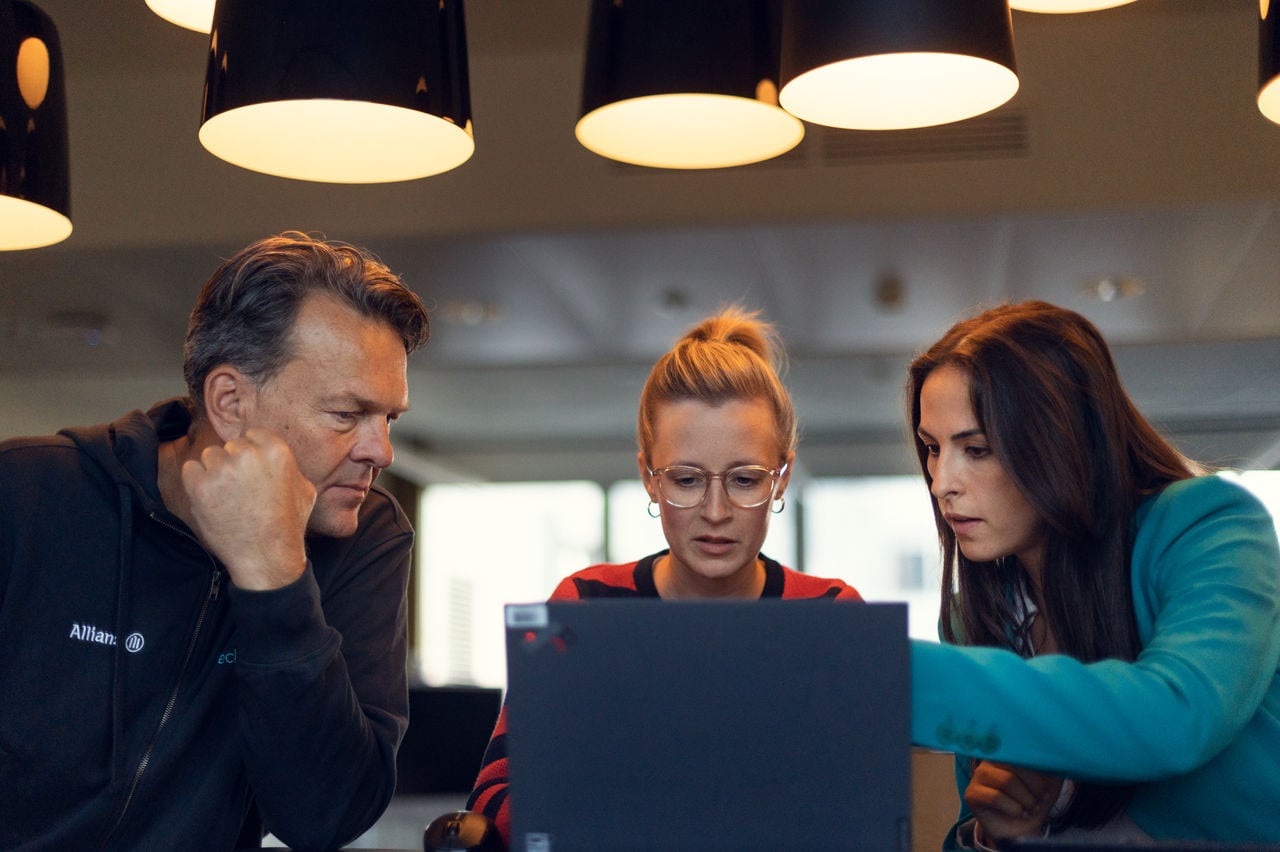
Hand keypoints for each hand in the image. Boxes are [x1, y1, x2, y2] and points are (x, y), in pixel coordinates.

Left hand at [181, 427, 315, 589]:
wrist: (266, 557)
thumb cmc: (287, 525)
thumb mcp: (305, 490)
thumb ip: (289, 467)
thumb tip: (278, 458)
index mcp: (277, 450)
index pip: (253, 435)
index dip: (251, 453)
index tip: (252, 471)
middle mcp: (248, 454)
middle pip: (230, 446)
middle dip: (233, 463)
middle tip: (240, 490)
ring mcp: (222, 469)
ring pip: (209, 456)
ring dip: (214, 472)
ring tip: (226, 498)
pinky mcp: (199, 485)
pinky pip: (190, 470)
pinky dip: (196, 483)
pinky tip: (211, 501)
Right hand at [964, 760, 1062, 848]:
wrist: (1023, 830)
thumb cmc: (1034, 802)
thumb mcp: (1050, 782)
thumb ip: (1053, 765)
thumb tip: (1060, 754)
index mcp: (1009, 752)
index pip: (1023, 751)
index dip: (1038, 771)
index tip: (1047, 789)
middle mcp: (991, 759)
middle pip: (1016, 766)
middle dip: (1034, 788)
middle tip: (1039, 802)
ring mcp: (978, 775)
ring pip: (1007, 780)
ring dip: (1025, 800)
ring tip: (1030, 809)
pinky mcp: (972, 794)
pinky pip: (996, 797)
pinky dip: (1013, 809)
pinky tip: (1017, 814)